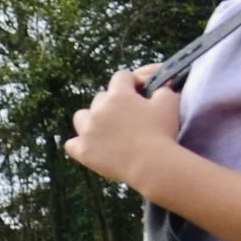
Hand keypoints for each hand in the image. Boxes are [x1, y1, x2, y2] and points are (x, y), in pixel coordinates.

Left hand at [67, 66, 177, 189]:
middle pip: (101, 98)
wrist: (150, 164)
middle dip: (112, 102)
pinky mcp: (83, 151)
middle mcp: (98, 110)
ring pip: (81, 117)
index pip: (121, 77)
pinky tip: (89, 146)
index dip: (131, 81)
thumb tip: (161, 86)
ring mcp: (87, 131)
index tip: (139, 91)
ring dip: (91, 119)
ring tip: (104, 128)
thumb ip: (162, 90)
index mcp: (119, 95)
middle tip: (125, 114)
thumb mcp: (169, 102)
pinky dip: (79, 144)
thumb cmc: (162, 131)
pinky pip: (71, 144)